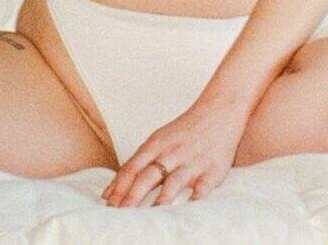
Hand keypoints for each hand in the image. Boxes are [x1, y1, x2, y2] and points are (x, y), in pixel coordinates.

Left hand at [102, 99, 247, 208]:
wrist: (219, 112)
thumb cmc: (183, 132)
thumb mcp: (157, 141)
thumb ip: (137, 165)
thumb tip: (111, 192)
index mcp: (155, 145)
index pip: (132, 168)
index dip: (119, 186)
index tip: (108, 203)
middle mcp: (172, 153)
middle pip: (148, 176)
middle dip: (133, 195)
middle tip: (121, 213)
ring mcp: (192, 162)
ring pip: (174, 182)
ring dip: (162, 198)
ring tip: (151, 214)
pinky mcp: (212, 170)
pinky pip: (203, 186)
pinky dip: (196, 197)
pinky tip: (188, 208)